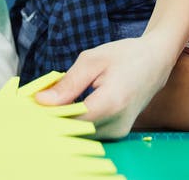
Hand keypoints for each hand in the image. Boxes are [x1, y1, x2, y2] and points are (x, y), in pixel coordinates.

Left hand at [35, 36, 172, 139]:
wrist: (157, 61)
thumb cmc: (125, 55)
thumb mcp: (93, 60)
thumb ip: (67, 83)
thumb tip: (41, 101)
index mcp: (111, 102)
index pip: (68, 120)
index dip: (47, 114)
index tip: (31, 103)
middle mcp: (117, 123)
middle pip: (73, 129)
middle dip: (53, 116)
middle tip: (40, 99)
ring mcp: (119, 131)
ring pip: (80, 132)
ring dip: (65, 119)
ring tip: (57, 98)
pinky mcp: (118, 133)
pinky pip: (90, 131)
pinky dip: (76, 120)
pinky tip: (71, 105)